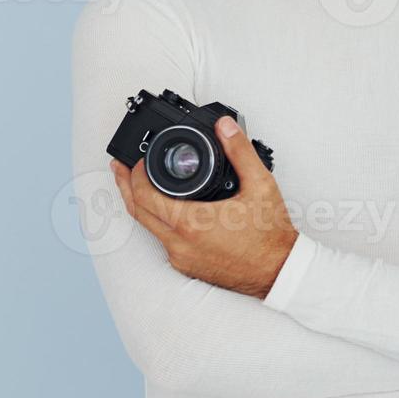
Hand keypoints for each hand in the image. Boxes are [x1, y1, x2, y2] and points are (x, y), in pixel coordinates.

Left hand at [111, 115, 298, 298]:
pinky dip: (157, 222)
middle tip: (118, 167)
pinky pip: (163, 241)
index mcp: (192, 224)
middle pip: (137, 212)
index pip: (145, 196)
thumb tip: (225, 126)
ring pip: (148, 228)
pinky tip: (164, 209)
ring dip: (140, 205)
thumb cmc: (271, 235)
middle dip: (125, 186)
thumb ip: (240, 151)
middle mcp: (180, 245)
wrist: (280, 271)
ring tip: (136, 184)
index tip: (136, 160)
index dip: (134, 175)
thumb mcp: (260, 185)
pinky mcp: (188, 266)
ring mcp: (182, 259)